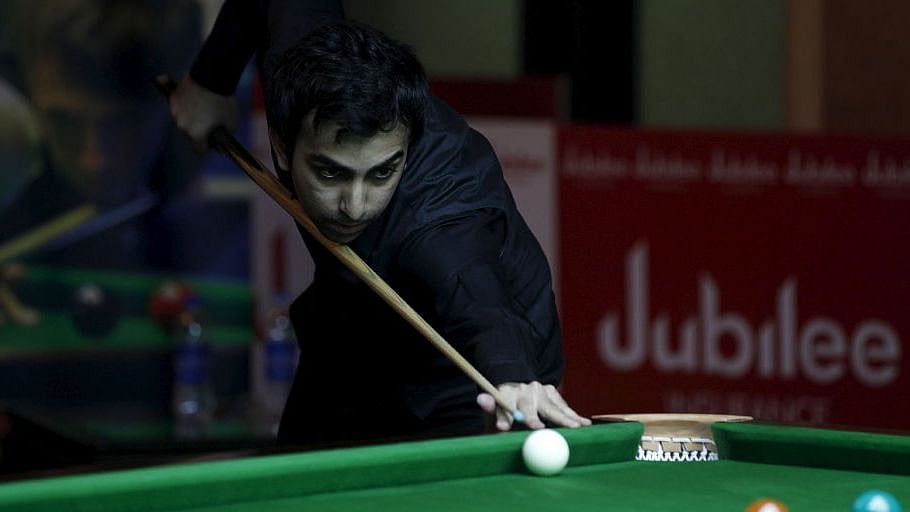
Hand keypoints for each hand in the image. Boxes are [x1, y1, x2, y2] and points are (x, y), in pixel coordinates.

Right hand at [169, 75, 237, 152]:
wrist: (212, 76)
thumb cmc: (224, 101)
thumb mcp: (232, 123)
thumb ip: (225, 134)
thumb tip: (222, 138)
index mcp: (196, 135)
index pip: (199, 150)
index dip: (207, 148)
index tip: (211, 143)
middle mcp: (183, 126)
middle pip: (190, 135)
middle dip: (199, 131)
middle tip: (209, 122)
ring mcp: (175, 111)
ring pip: (183, 120)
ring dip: (191, 118)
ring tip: (202, 108)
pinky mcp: (172, 98)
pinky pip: (179, 107)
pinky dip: (185, 105)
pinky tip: (195, 99)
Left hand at [477, 381, 591, 430]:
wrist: (518, 386)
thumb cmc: (504, 406)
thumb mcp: (493, 410)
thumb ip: (490, 409)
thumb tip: (480, 398)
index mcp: (505, 394)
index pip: (502, 405)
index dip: (502, 416)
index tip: (502, 428)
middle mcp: (523, 390)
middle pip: (528, 405)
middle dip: (532, 417)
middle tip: (537, 428)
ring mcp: (540, 390)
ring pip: (551, 406)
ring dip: (563, 417)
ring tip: (576, 427)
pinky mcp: (552, 392)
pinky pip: (563, 407)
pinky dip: (572, 415)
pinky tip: (584, 423)